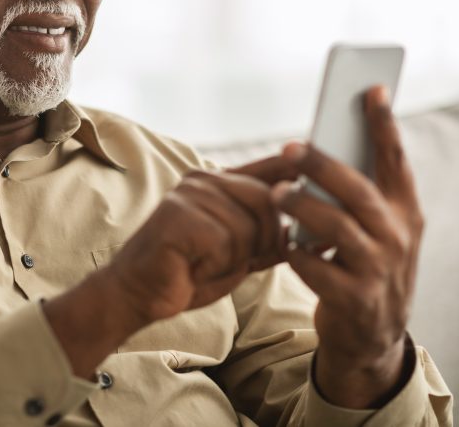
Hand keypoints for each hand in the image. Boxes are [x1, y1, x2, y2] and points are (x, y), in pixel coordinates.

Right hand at [43, 155, 295, 378]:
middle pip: (268, 201)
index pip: (270, 167)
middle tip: (232, 261)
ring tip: (205, 264)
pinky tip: (193, 267)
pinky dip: (216, 264)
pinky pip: (225, 242)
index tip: (320, 183)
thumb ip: (269, 237)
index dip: (297, 172)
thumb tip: (314, 230)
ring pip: (249, 226)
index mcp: (217, 182)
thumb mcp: (238, 253)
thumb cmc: (187, 272)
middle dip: (263, 240)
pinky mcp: (179, 214)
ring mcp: (190, 194)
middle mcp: (204, 180)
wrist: (138, 293)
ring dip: (235, 257)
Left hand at [276, 86, 422, 407]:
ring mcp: (378, 270)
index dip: (383, 124)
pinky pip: (316, 268)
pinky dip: (296, 252)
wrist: (373, 337)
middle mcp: (398, 237)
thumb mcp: (377, 230)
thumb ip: (361, 194)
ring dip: (302, 207)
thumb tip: (322, 145)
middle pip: (359, 190)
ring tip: (278, 193)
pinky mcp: (355, 299)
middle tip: (291, 147)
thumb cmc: (366, 266)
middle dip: (323, 165)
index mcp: (405, 212)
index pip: (395, 160)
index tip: (371, 88)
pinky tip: (284, 243)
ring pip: (336, 228)